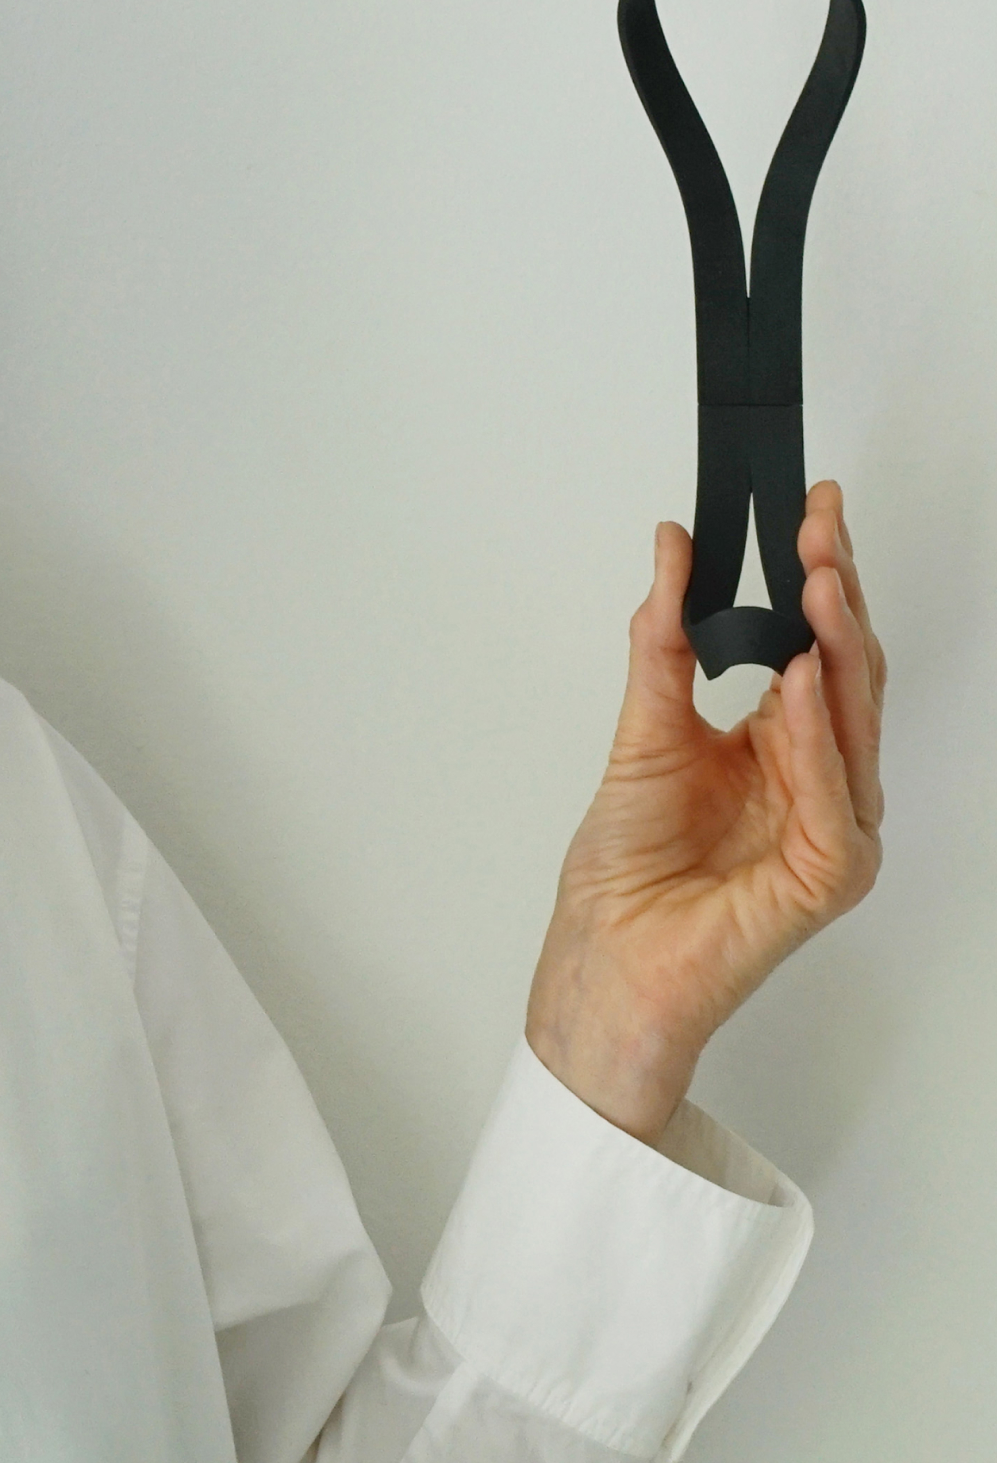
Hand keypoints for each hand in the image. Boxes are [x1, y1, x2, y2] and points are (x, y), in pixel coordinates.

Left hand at [524, 480, 885, 1144]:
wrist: (606, 953)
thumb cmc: (628, 863)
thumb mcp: (642, 723)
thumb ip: (664, 635)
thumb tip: (675, 546)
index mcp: (782, 741)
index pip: (819, 643)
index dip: (818, 573)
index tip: (809, 508)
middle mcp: (818, 777)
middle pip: (849, 670)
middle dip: (838, 591)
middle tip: (821, 526)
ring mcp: (832, 825)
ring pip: (855, 719)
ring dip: (838, 644)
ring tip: (819, 579)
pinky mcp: (829, 872)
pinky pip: (832, 790)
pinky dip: (818, 730)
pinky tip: (803, 677)